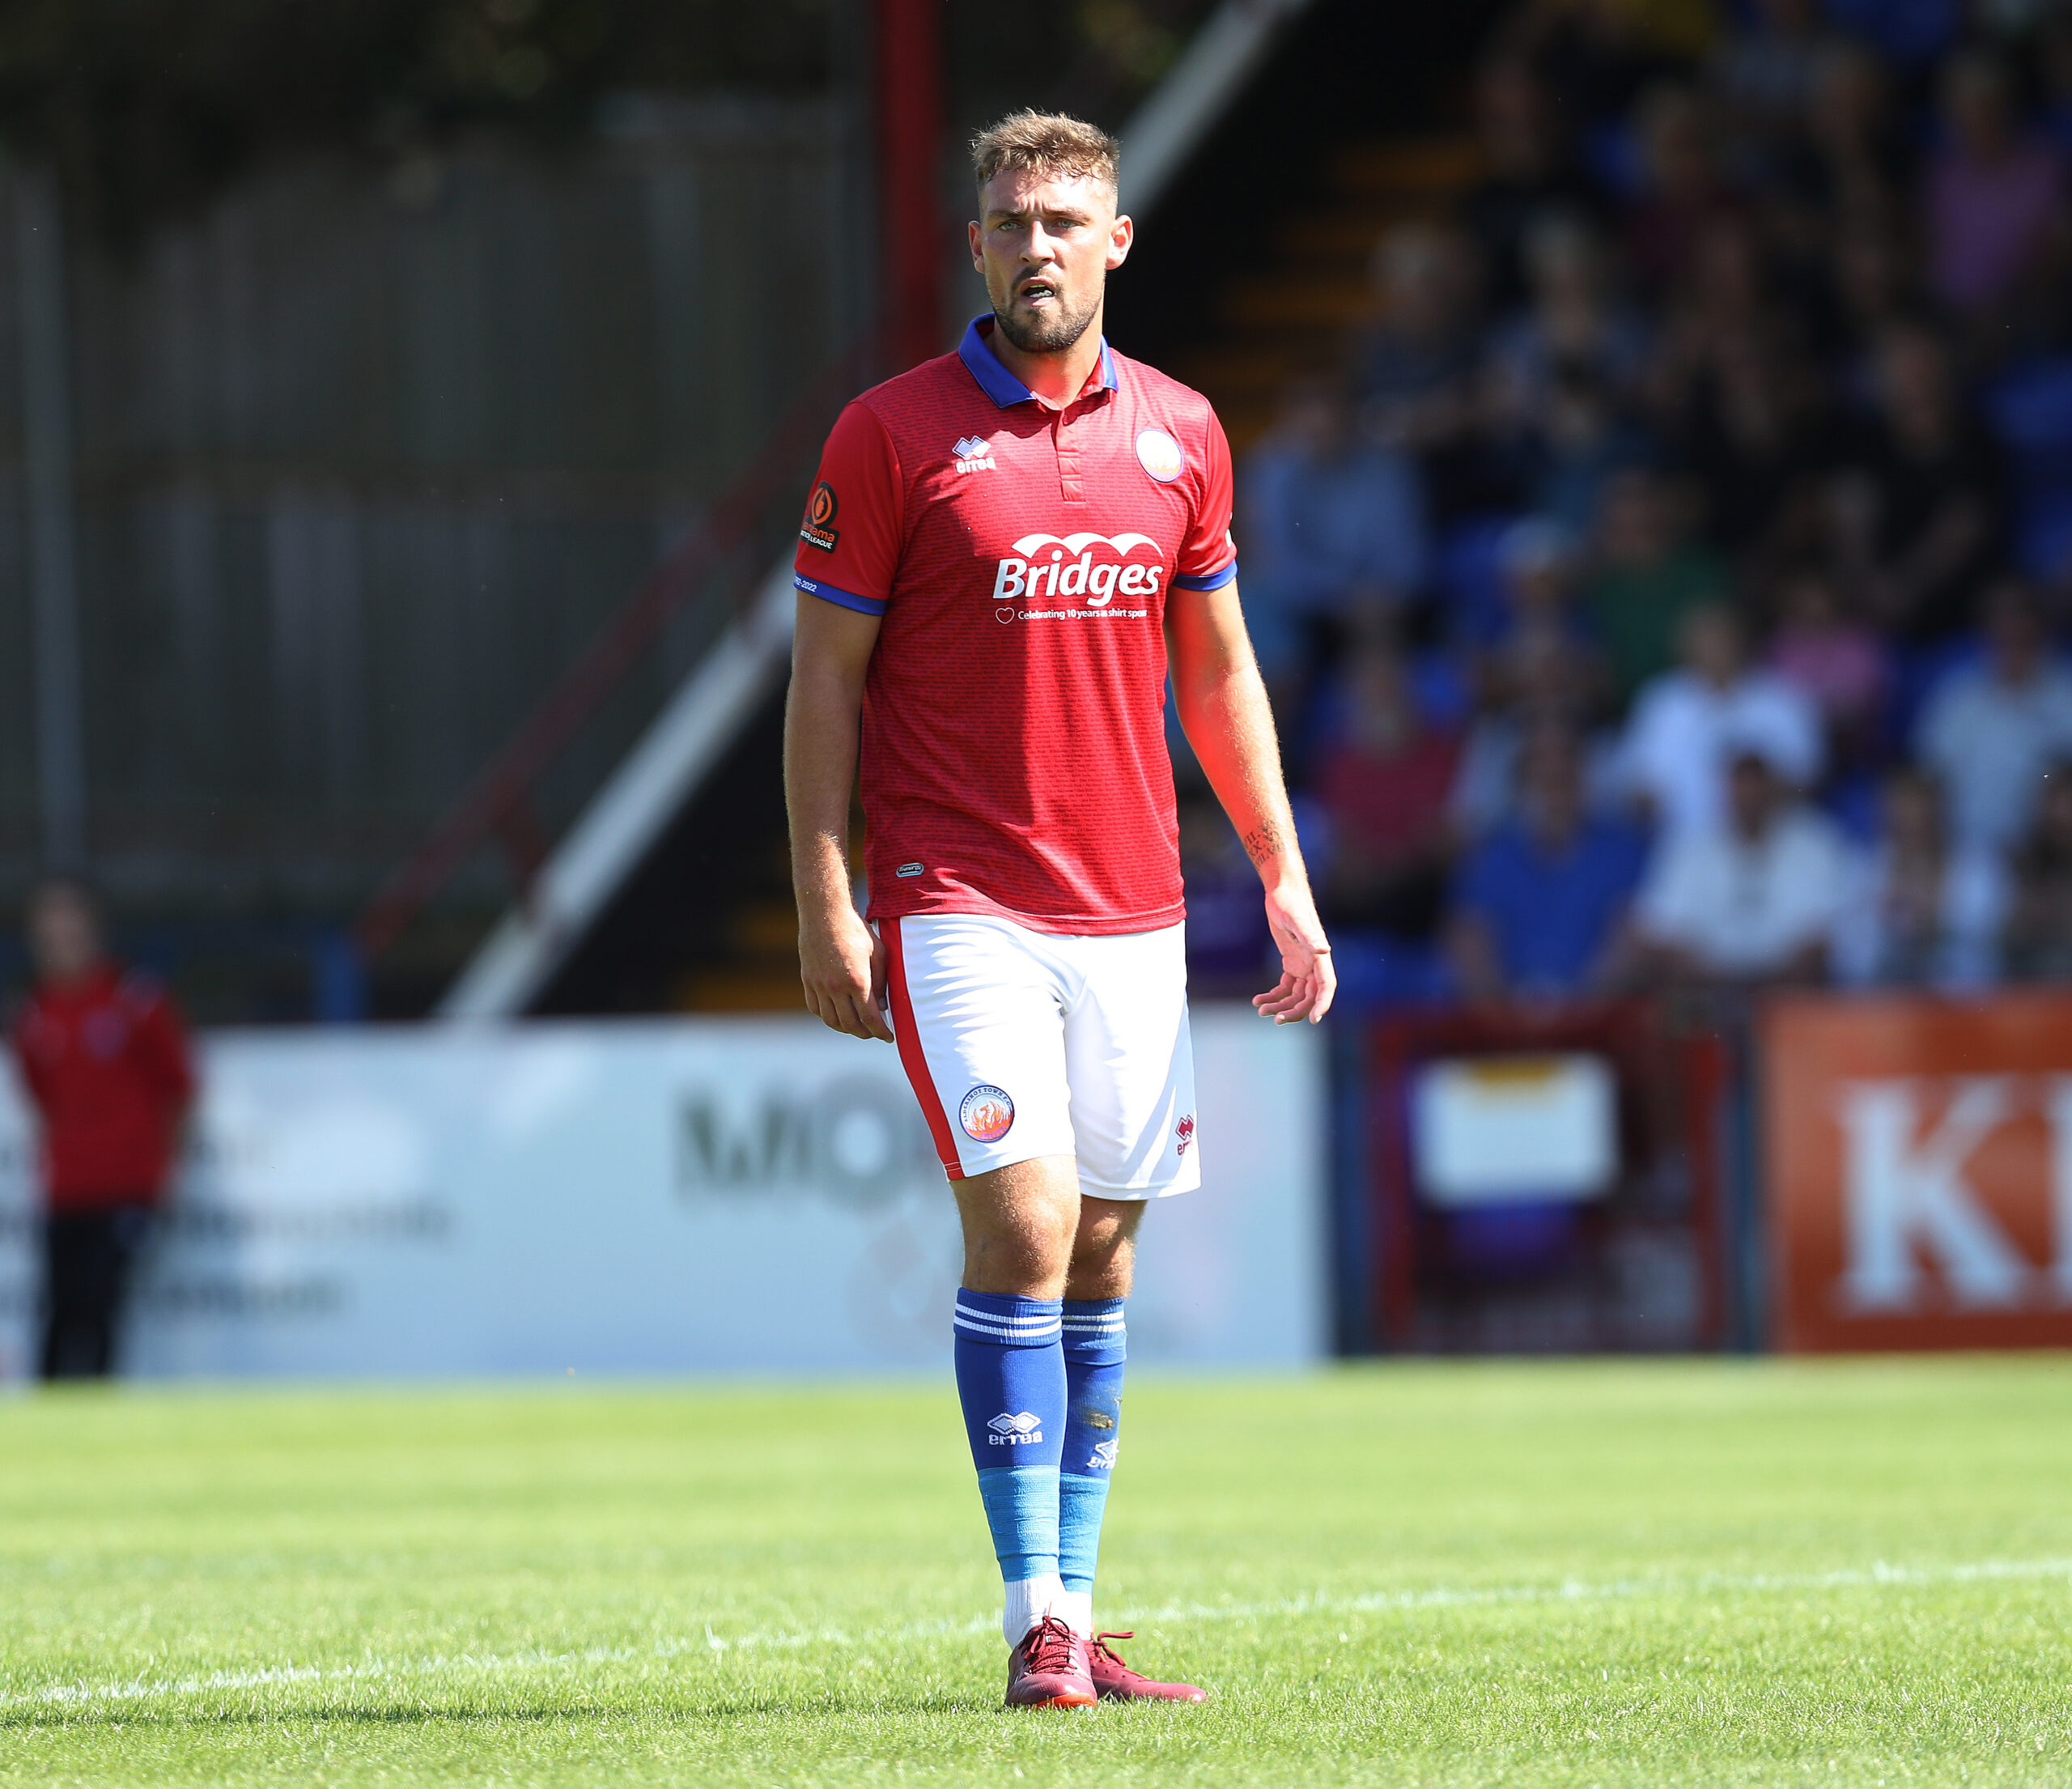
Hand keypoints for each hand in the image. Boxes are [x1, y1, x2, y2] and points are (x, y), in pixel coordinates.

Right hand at [799, 904, 893, 1040]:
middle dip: (864, 1033)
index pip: (870, 1018)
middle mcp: (835, 987)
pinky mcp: (808, 980)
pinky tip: (836, 1013)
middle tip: (873, 1032)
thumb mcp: (878, 954)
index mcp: (856, 981)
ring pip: (831, 1020)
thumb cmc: (855, 930)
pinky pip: (815, 1007)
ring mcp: (819, 985)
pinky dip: (827, 1016)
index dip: (880, 1032)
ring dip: (845, 1028)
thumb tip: (881, 1006)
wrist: (825, 913)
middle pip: (850, 1024)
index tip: (888, 1037)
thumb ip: (881, 982)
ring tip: (856, 1026)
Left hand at [1255, 880, 1334, 1024]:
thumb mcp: (1296, 919)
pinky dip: (1273, 996)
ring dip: (1281, 1006)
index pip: (1326, 986)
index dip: (1323, 1004)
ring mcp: (1303, 965)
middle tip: (1275, 1019)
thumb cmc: (1289, 902)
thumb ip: (1309, 935)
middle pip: (1310, 997)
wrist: (1281, 891)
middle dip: (1294, 1011)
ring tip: (1261, 1009)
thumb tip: (1325, 950)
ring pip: (1296, 996)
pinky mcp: (1291, 962)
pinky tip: (1257, 1000)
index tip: (1313, 1020)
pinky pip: (1285, 987)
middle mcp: (1314, 964)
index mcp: (1320, 956)